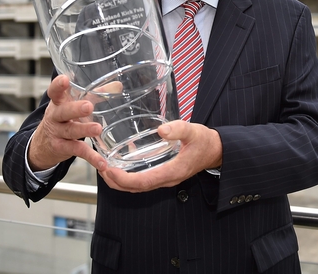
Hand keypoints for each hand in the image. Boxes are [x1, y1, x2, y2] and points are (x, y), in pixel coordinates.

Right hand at [28, 74, 107, 171]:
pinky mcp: (62, 148)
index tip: (65, 79)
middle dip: (75, 108)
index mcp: (58, 102)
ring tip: (97, 129)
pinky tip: (102, 162)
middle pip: (63, 111)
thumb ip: (96, 94)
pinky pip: (78, 151)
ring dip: (84, 130)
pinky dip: (91, 157)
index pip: (55, 91)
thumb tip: (118, 86)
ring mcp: (57, 133)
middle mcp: (55, 117)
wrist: (42, 144)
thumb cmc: (64, 118)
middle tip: (88, 106)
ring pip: (71, 131)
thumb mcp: (74, 104)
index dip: (58, 85)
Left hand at [99, 120, 222, 192]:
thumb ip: (178, 129)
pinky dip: (129, 177)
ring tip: (105, 168)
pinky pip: (143, 181)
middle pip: (136, 188)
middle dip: (115, 181)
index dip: (123, 179)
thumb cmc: (206, 141)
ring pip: (138, 187)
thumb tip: (161, 131)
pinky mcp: (164, 175)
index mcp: (172, 171)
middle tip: (100, 168)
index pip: (142, 182)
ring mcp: (165, 179)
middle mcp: (166, 179)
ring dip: (120, 181)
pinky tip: (121, 163)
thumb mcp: (194, 131)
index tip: (108, 170)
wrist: (217, 151)